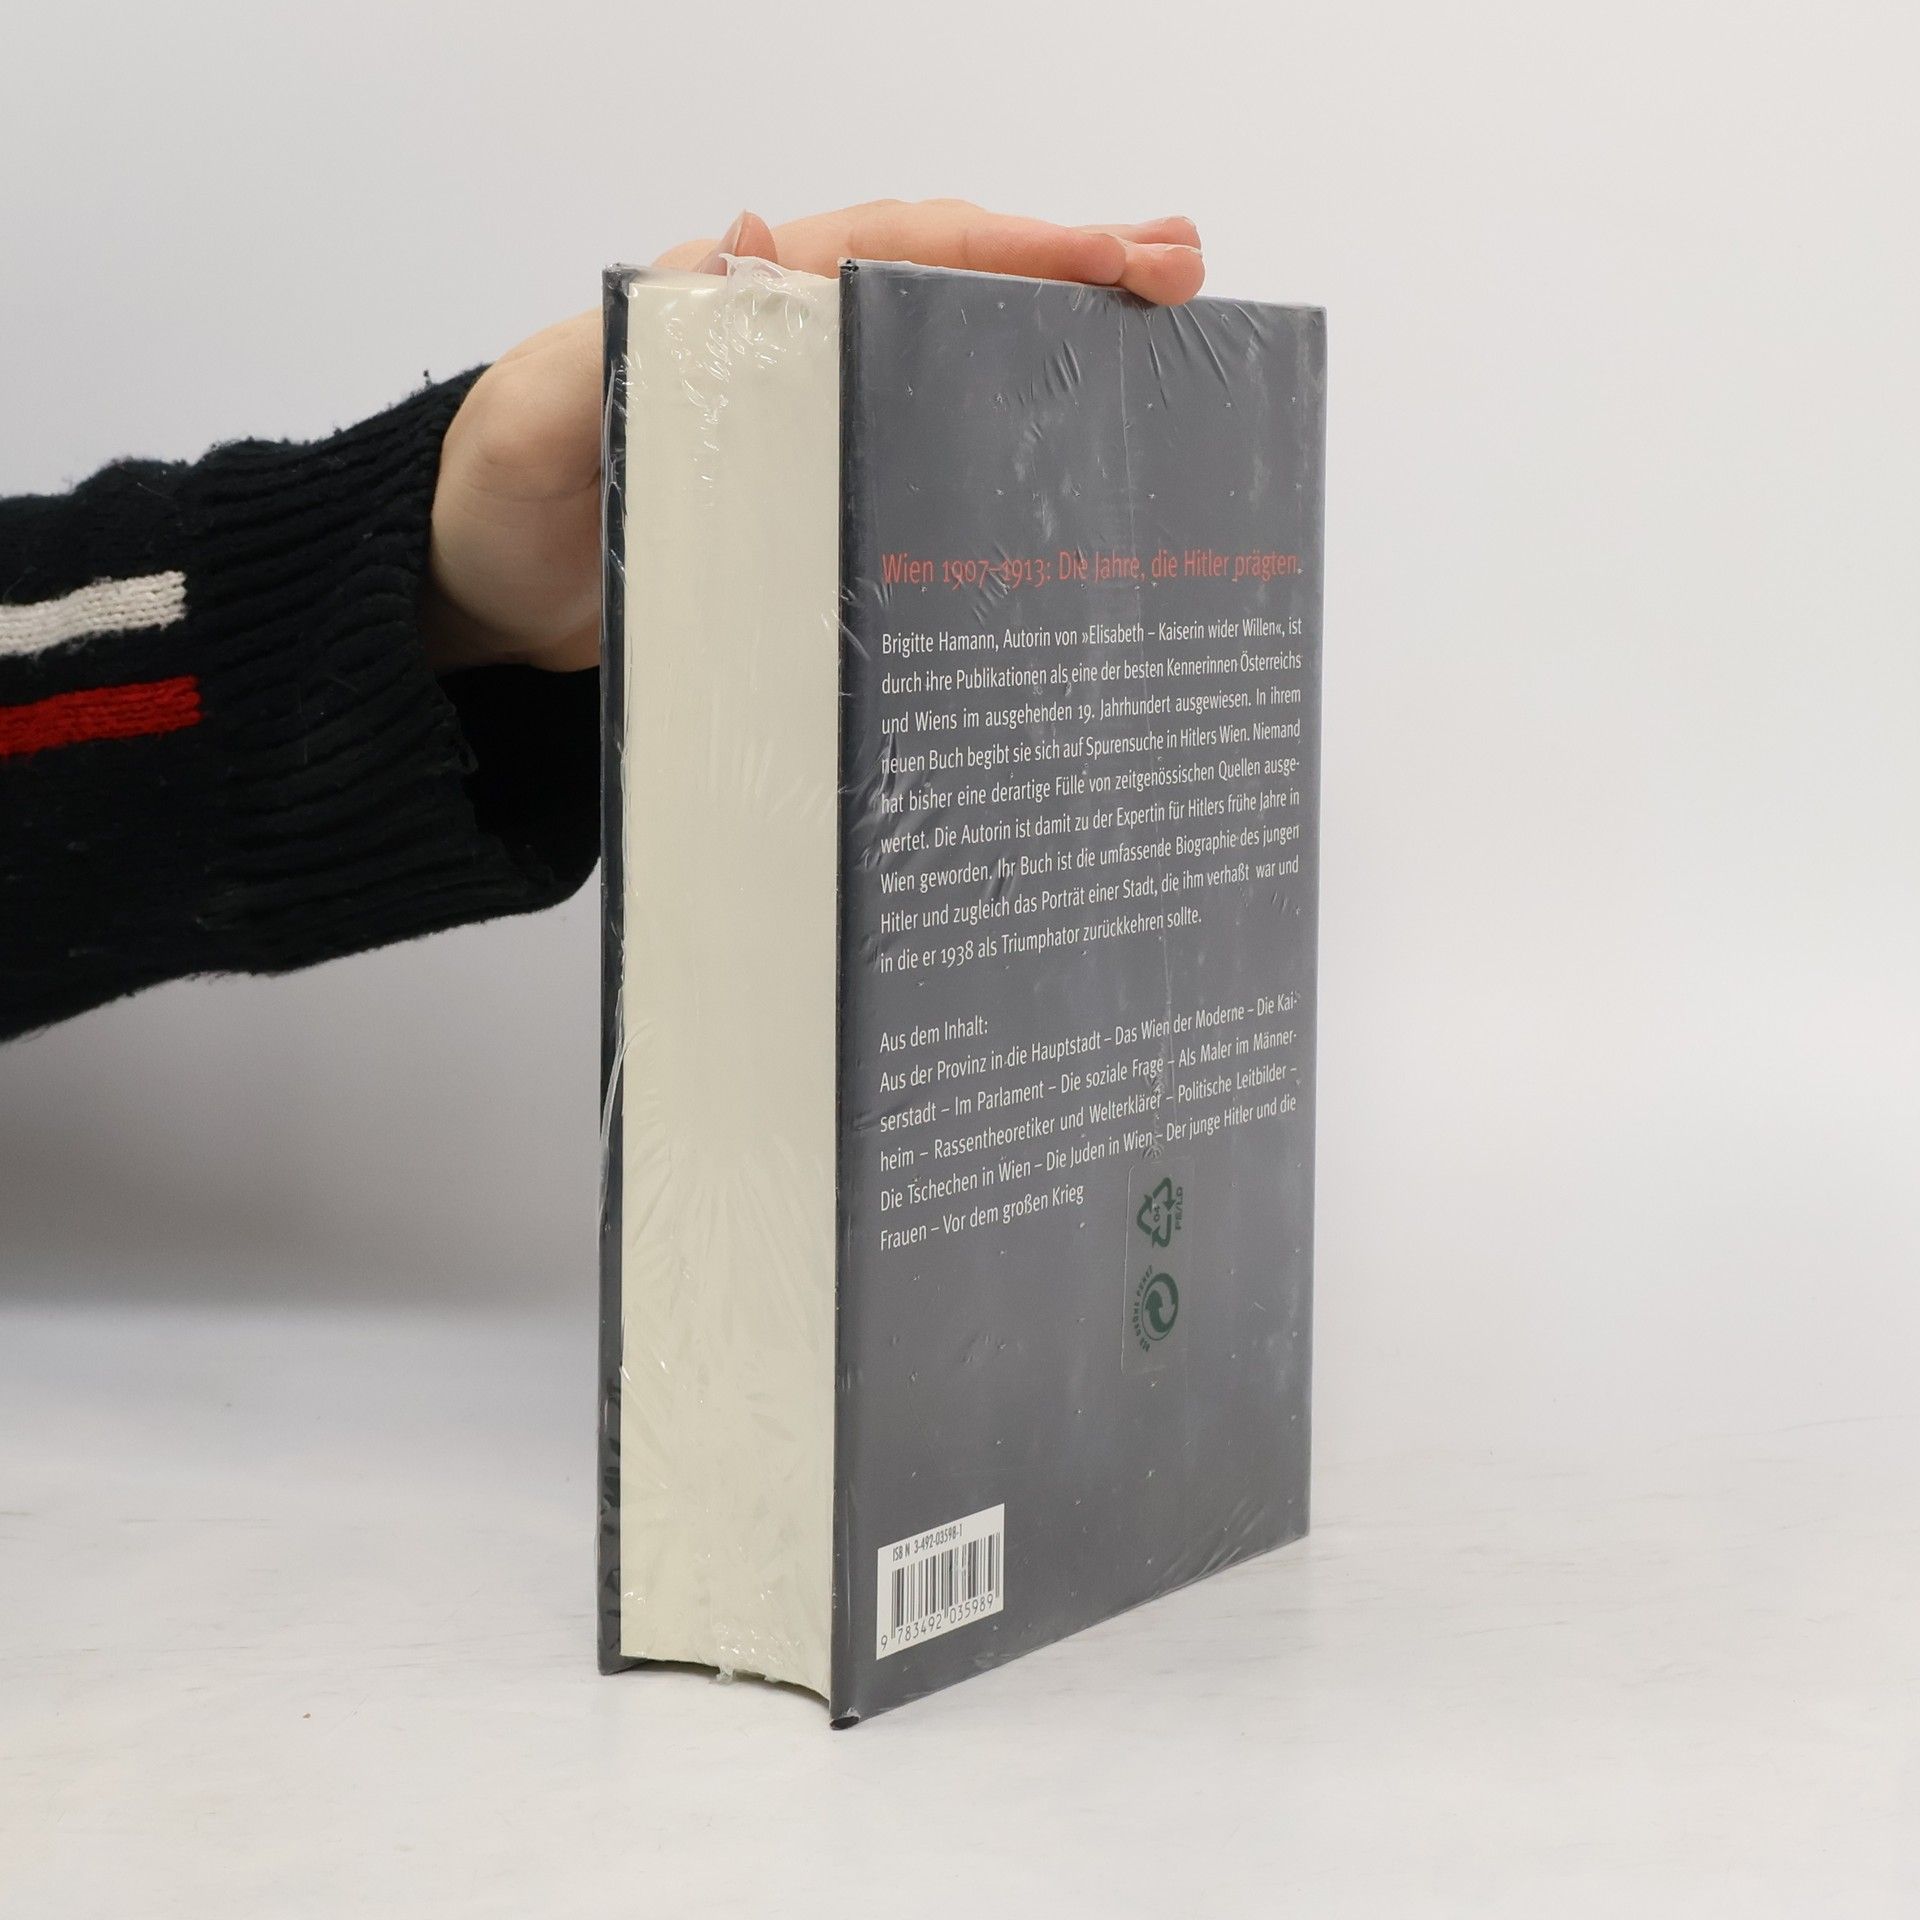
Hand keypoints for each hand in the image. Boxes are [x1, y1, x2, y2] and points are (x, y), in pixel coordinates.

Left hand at [423, 201, 1204, 672]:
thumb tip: (739, 254)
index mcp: (736, 304)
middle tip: (1184, 274)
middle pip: (947, 285)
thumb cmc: (497, 502)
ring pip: (945, 362)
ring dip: (1051, 348)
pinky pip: (914, 452)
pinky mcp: (809, 497)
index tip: (1114, 254)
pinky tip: (1062, 468)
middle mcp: (789, 347)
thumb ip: (623, 351)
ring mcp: (807, 423)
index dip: (1008, 245)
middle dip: (1069, 270)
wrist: (475, 597)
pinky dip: (992, 443)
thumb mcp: (538, 420)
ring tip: (1163, 351)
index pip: (895, 248)